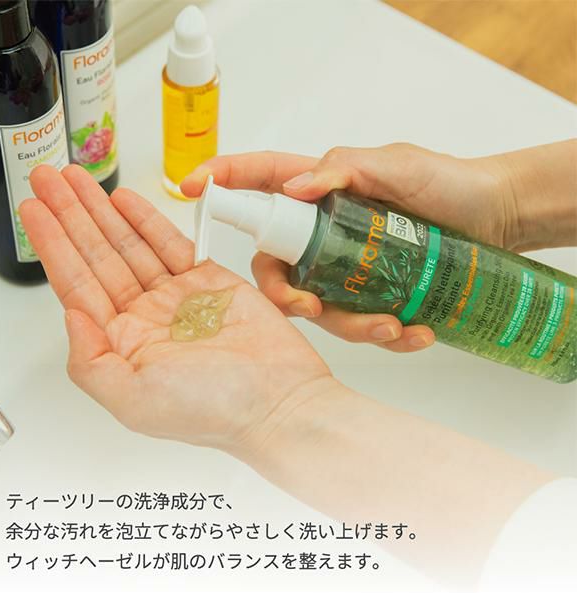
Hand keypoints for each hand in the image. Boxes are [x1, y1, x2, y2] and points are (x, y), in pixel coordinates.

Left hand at [19, 165, 329, 451]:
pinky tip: (124, 201)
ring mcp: (177, 296)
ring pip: (130, 244)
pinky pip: (171, 244)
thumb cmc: (213, 409)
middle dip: (71, 216)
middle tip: (48, 178)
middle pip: (98, 256)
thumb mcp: (134, 402)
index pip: (78, 286)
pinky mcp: (209, 281)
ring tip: (77, 178)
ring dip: (102, 210)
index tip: (34, 211)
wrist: (278, 398)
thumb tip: (71, 316)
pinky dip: (148, 220)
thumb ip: (90, 362)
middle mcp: (146, 317)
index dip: (53, 246)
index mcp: (124, 344)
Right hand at [181, 144, 516, 350]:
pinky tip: (416, 332)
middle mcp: (323, 233)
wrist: (495, 217)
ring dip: (351, 324)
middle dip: (284, 295)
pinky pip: (361, 322)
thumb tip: (296, 188)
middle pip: (276, 266)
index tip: (192, 190)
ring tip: (395, 325)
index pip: (259, 181)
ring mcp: (345, 267)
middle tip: (310, 308)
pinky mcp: (372, 294)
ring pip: (319, 306)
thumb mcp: (398, 164)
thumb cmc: (448, 183)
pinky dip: (386, 334)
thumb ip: (346, 169)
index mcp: (319, 190)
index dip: (221, 182)